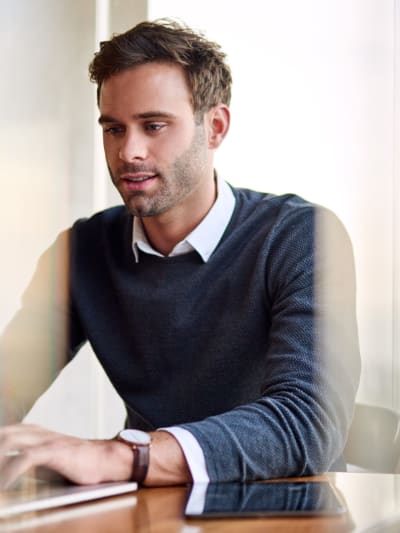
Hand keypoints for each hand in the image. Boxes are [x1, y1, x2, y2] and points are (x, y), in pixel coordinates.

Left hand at [0, 423, 132, 488]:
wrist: (105, 460)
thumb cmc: (74, 464)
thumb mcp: (44, 460)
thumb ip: (23, 460)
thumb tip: (6, 473)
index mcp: (32, 432)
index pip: (3, 433)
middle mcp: (37, 432)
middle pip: (3, 434)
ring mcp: (46, 439)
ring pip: (8, 441)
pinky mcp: (55, 450)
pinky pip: (25, 457)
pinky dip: (9, 472)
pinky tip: (4, 485)